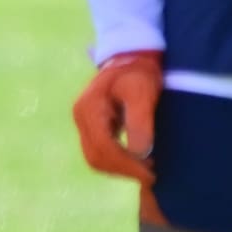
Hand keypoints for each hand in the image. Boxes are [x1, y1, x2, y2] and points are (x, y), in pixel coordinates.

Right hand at [72, 51, 162, 185]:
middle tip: (151, 176)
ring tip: (145, 170)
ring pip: (95, 158)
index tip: (150, 174)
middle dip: (123, 170)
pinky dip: (116, 161)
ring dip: (119, 169)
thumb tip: (140, 154)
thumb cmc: (139, 72)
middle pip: (95, 156)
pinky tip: (136, 161)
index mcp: (89, 108)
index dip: (126, 165)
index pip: (103, 147)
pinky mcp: (90, 124)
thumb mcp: (142, 92)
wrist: (130, 55)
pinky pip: (98, 151)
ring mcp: (83, 121)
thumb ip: (140, 122)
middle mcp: (81, 116)